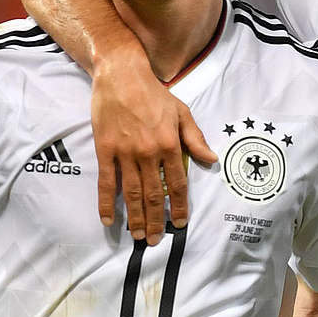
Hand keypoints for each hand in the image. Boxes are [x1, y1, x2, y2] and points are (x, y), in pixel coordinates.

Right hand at [90, 63, 215, 245]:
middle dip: (156, 220)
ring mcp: (125, 153)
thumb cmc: (154, 94)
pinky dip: (106, 203)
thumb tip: (211, 159)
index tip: (180, 224)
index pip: (177, 184)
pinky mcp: (106, 150)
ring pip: (132, 193)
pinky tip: (108, 220)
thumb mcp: (182, 113)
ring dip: (135, 218)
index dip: (179, 206)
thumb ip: (195, 139)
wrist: (122, 76)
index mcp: (170, 144)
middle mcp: (148, 153)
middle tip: (155, 240)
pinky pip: (107, 182)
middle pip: (154, 195)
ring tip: (138, 236)